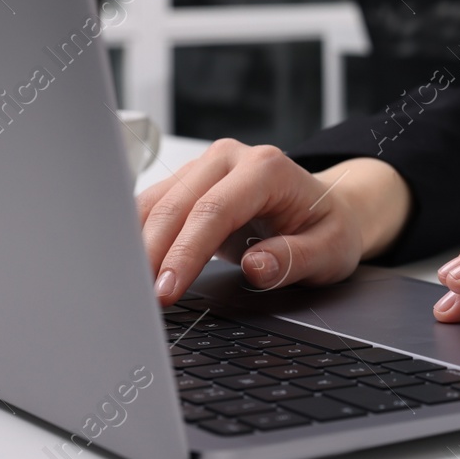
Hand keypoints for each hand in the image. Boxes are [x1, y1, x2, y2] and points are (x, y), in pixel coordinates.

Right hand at [136, 140, 410, 304]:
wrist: (327, 208)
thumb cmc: (328, 227)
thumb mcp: (330, 250)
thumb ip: (295, 259)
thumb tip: (256, 266)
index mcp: (266, 168)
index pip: (213, 210)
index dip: (185, 252)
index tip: (168, 290)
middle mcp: (230, 158)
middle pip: (175, 205)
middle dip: (152, 254)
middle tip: (140, 299)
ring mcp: (205, 167)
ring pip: (155, 203)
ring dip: (138, 246)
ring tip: (129, 288)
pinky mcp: (189, 182)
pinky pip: (153, 207)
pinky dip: (138, 237)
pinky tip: (133, 267)